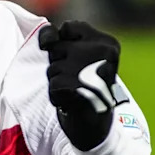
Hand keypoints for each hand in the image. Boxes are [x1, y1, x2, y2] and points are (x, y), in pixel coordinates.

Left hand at [38, 20, 121, 150]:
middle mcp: (104, 53)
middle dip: (59, 65)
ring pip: (53, 68)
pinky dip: (57, 97)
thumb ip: (59, 38)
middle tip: (79, 81)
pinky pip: (53, 86)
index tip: (75, 61)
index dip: (60, 43)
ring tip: (76, 93)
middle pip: (57, 48)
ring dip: (57, 82)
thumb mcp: (78, 56)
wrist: (98, 126)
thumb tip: (46, 42)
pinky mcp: (80, 88)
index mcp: (108, 43)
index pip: (68, 27)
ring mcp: (93, 70)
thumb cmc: (86, 86)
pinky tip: (72, 102)